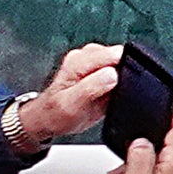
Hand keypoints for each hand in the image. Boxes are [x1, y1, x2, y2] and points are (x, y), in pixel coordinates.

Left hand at [6, 44, 125, 153]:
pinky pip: (120, 73)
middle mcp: (86, 56)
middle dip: (122, 76)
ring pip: (122, 65)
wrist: (49, 120)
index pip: (115, 54)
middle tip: (108, 95)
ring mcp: (94, 62)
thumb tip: (113, 74)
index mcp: (78, 61)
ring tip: (105, 96)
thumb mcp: (71, 105)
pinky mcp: (100, 69)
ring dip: (121, 81)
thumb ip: (91, 87)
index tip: (117, 87)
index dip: (123, 69)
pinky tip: (107, 96)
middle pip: (121, 57)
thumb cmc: (55, 114)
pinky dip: (119, 84)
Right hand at [107, 116, 172, 173]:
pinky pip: (158, 164)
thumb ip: (139, 156)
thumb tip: (141, 141)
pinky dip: (142, 166)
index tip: (150, 117)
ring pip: (162, 151)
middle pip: (170, 138)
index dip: (166, 117)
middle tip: (128, 152)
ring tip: (124, 169)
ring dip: (141, 155)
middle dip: (147, 140)